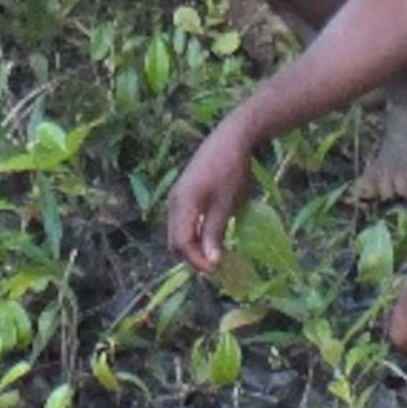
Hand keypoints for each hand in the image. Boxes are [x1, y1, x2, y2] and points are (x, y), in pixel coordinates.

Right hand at [165, 126, 255, 273]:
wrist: (231, 137)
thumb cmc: (232, 169)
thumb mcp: (227, 203)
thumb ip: (215, 232)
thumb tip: (211, 262)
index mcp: (183, 204)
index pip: (181, 244)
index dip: (197, 261)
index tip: (217, 269)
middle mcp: (174, 202)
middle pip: (175, 241)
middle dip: (193, 257)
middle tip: (217, 266)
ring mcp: (177, 196)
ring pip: (178, 232)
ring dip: (193, 246)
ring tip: (215, 253)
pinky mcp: (184, 193)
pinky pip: (182, 221)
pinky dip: (194, 233)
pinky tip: (211, 234)